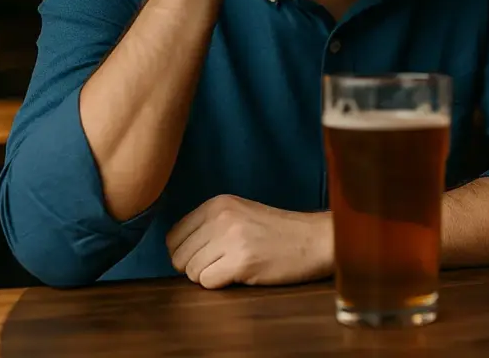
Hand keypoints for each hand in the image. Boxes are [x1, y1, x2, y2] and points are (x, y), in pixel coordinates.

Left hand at [166, 195, 332, 288]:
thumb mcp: (240, 213)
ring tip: (236, 266)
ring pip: (192, 272)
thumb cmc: (278, 231)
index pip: (173, 236)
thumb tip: (175, 251)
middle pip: (179, 256)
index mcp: (217, 203)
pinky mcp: (241, 261)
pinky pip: (208, 283)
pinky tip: (242, 273)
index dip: (186, 252)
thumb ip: (208, 225)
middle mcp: (221, 217)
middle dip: (196, 266)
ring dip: (210, 276)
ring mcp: (231, 238)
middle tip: (223, 263)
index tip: (208, 254)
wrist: (315, 239)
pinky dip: (221, 284)